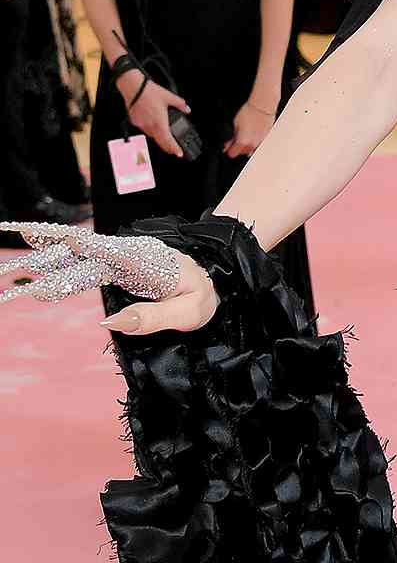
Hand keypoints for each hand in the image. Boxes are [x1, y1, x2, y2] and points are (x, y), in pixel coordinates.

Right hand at [0, 224, 218, 333]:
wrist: (210, 279)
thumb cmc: (201, 297)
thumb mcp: (189, 313)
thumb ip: (152, 318)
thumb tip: (109, 323)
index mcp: (152, 262)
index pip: (117, 253)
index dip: (92, 246)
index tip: (69, 239)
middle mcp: (131, 253)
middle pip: (89, 254)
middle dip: (56, 258)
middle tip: (24, 271)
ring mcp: (121, 256)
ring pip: (81, 255)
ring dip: (50, 256)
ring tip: (21, 264)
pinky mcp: (114, 263)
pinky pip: (84, 260)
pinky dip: (60, 259)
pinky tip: (37, 257)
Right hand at [120, 73, 191, 157]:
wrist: (133, 87)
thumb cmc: (149, 91)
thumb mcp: (168, 96)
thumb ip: (179, 104)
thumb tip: (186, 108)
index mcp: (160, 122)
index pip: (168, 141)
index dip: (174, 149)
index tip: (179, 153)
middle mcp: (150, 126)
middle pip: (160, 142)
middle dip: (167, 147)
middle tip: (172, 150)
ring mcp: (142, 125)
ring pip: (152, 135)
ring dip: (158, 137)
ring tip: (163, 135)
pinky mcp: (135, 121)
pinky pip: (144, 129)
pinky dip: (149, 129)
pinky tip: (151, 123)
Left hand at [223, 95, 276, 159]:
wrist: (262, 107)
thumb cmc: (249, 113)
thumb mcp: (235, 124)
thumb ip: (232, 137)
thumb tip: (229, 143)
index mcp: (242, 143)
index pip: (232, 154)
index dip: (228, 149)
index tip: (228, 145)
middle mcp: (252, 145)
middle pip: (242, 152)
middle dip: (238, 147)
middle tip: (236, 137)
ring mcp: (260, 143)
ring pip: (250, 149)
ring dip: (246, 145)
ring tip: (245, 134)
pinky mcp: (265, 139)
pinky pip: (257, 144)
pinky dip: (254, 141)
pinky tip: (252, 133)